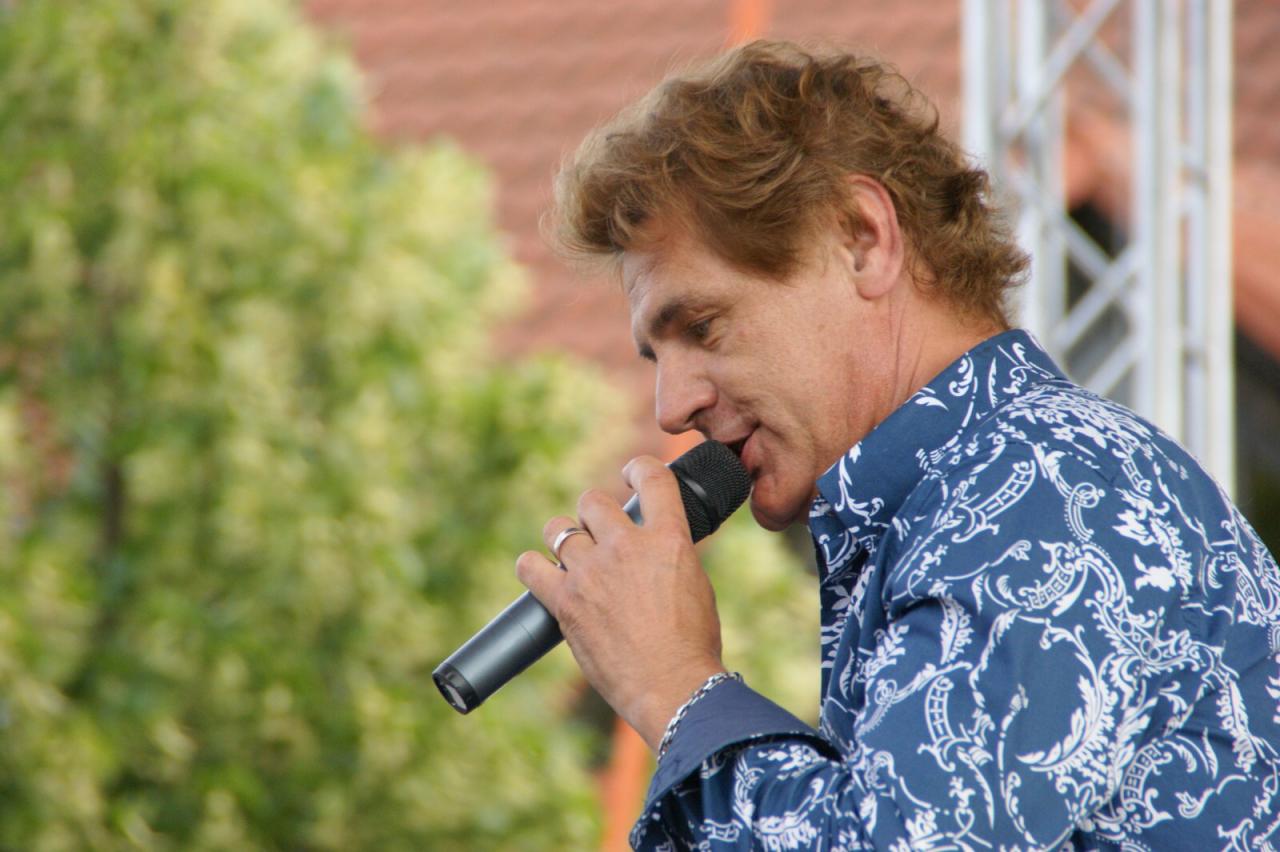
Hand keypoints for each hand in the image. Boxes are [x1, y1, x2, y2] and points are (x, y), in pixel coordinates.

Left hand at [515, 456, 726, 750]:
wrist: (673, 687)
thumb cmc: (692, 645)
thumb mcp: (695, 584)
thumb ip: (669, 555)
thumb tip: (651, 548)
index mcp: (669, 539)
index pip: (651, 477)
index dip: (638, 469)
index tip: (631, 474)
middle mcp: (627, 546)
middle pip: (592, 501)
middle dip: (593, 513)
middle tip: (598, 534)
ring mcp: (592, 572)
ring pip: (558, 529)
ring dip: (564, 539)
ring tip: (572, 557)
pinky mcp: (565, 602)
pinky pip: (530, 567)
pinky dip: (532, 568)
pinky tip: (540, 574)